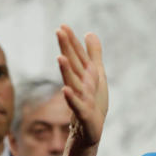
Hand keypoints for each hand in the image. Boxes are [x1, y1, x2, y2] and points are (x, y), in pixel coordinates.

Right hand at [56, 25, 107, 147]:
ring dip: (66, 71)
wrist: (91, 129)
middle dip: (67, 49)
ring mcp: (80, 99)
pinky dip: (71, 98)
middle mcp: (80, 84)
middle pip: (73, 65)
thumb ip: (93, 55)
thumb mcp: (97, 75)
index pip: (77, 56)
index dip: (71, 41)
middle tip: (59, 32)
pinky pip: (77, 105)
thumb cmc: (93, 101)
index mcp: (85, 75)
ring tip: (60, 57)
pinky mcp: (84, 114)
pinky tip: (65, 90)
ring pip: (73, 83)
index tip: (63, 26)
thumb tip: (89, 32)